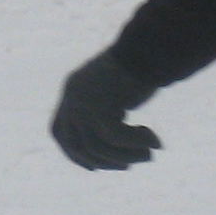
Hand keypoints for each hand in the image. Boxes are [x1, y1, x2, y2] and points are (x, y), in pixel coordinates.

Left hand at [51, 51, 160, 169]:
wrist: (151, 47)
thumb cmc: (141, 66)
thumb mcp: (114, 91)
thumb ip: (106, 113)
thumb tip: (113, 144)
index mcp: (72, 90)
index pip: (59, 130)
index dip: (73, 153)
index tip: (95, 166)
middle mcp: (72, 97)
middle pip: (75, 144)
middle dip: (102, 161)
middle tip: (128, 166)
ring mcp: (83, 103)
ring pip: (97, 146)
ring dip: (125, 156)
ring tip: (148, 155)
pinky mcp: (101, 107)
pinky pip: (116, 137)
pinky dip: (137, 143)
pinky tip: (156, 141)